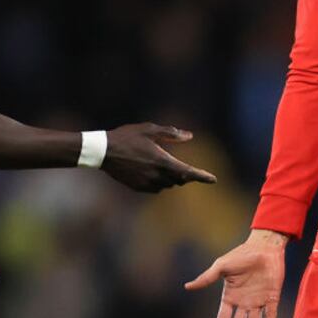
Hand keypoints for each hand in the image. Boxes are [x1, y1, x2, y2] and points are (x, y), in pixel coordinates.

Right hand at [101, 123, 216, 192]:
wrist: (103, 152)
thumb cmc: (127, 137)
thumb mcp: (150, 130)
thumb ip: (171, 133)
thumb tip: (190, 136)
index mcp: (162, 161)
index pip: (188, 172)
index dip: (202, 176)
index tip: (213, 179)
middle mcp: (157, 175)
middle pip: (179, 180)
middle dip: (184, 175)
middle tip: (185, 168)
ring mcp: (147, 183)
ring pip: (167, 185)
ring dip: (171, 178)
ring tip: (163, 166)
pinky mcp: (138, 188)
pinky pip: (155, 188)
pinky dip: (158, 182)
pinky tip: (152, 172)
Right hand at [184, 229, 286, 317]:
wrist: (263, 246)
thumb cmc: (241, 254)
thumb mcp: (221, 266)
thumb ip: (207, 278)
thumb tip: (187, 286)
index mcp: (231, 295)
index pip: (224, 315)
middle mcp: (244, 301)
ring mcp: (258, 300)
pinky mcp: (272, 297)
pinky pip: (271, 313)